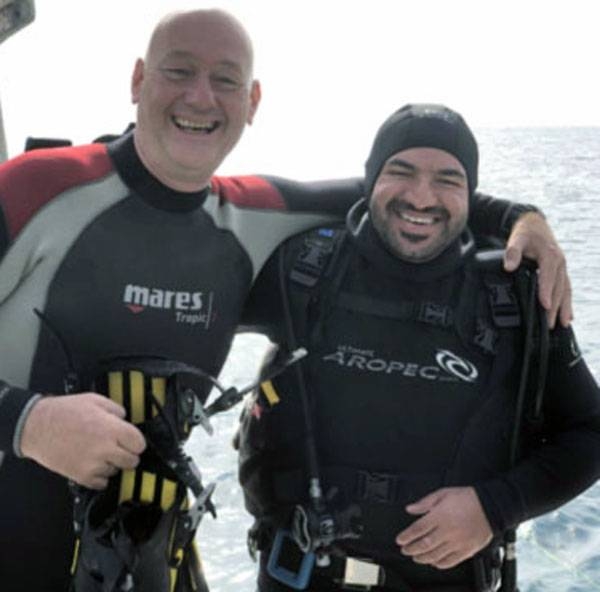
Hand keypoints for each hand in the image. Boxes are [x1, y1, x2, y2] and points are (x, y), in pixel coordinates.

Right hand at [20, 394, 145, 489]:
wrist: (36, 427)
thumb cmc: (64, 412)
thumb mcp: (95, 400)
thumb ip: (116, 410)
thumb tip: (125, 420)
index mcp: (111, 429)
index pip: (139, 444)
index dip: (136, 441)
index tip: (132, 440)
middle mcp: (104, 449)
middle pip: (132, 461)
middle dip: (128, 454)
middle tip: (118, 447)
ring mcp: (93, 465)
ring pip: (116, 471)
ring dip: (112, 463)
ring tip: (98, 451)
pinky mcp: (80, 477)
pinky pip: (102, 483)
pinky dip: (100, 475)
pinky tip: (92, 462)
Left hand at [395, 487, 491, 568]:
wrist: (490, 507)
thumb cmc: (467, 498)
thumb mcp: (443, 493)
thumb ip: (425, 502)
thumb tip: (410, 509)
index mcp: (440, 516)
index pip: (418, 529)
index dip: (406, 536)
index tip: (399, 540)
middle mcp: (447, 531)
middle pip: (424, 544)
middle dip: (411, 549)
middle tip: (404, 550)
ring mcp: (457, 542)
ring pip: (436, 555)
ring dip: (423, 558)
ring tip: (416, 558)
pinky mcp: (467, 550)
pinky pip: (451, 561)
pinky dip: (440, 564)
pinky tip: (434, 563)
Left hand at [503, 212, 571, 328]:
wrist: (534, 224)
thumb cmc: (525, 233)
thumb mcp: (517, 239)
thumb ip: (512, 252)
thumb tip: (509, 266)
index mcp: (550, 255)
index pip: (548, 276)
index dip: (546, 291)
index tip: (544, 305)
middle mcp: (560, 262)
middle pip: (558, 288)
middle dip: (555, 306)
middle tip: (550, 324)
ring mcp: (562, 267)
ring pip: (565, 290)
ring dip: (564, 307)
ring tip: (563, 323)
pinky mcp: (560, 271)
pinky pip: (566, 288)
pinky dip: (567, 302)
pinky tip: (568, 315)